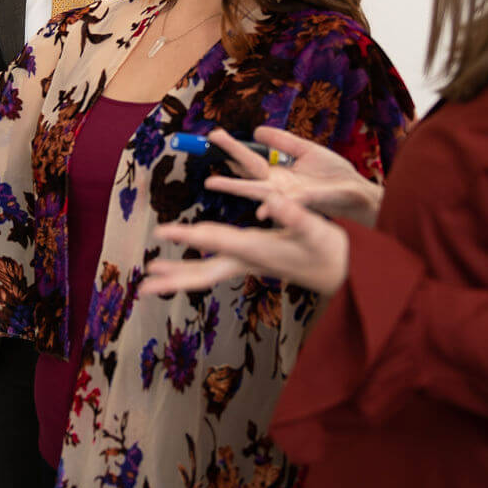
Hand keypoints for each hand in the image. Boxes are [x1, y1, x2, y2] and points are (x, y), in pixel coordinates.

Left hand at [141, 205, 349, 295]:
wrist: (344, 273)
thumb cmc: (331, 249)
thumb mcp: (315, 229)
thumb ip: (295, 216)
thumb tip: (273, 202)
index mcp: (257, 250)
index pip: (217, 241)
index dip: (189, 235)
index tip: (164, 233)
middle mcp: (248, 261)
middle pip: (204, 273)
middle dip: (174, 277)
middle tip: (143, 285)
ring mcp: (248, 264)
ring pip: (206, 273)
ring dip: (179, 275)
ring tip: (151, 275)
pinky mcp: (252, 263)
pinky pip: (216, 268)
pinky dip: (196, 268)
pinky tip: (186, 265)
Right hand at [207, 127, 382, 227]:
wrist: (357, 191)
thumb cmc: (334, 174)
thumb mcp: (306, 150)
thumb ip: (282, 141)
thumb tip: (256, 131)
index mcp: (278, 174)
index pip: (248, 159)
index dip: (231, 147)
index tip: (213, 135)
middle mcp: (278, 187)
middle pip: (246, 175)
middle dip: (223, 170)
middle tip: (200, 166)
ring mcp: (290, 197)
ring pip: (257, 191)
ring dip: (236, 187)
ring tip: (212, 183)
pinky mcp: (307, 201)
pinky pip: (287, 204)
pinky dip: (270, 209)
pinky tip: (259, 212)